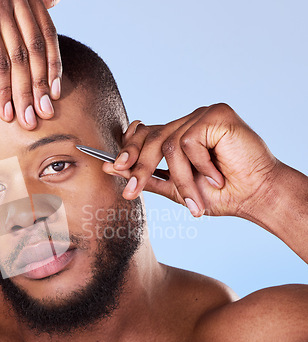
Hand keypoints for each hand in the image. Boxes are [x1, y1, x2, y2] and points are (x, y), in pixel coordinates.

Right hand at [0, 0, 61, 128]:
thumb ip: (25, 12)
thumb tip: (56, 1)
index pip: (47, 36)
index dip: (54, 67)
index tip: (56, 95)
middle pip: (35, 50)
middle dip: (41, 87)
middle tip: (45, 114)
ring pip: (19, 61)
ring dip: (24, 96)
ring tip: (27, 120)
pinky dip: (4, 93)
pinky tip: (6, 112)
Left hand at [103, 103, 278, 218]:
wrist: (255, 196)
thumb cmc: (219, 194)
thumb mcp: (175, 188)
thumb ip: (146, 177)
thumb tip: (112, 169)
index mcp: (177, 135)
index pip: (143, 135)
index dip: (128, 149)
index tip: (112, 168)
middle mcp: (187, 122)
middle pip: (151, 138)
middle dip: (139, 167)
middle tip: (130, 192)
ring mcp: (201, 115)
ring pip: (170, 145)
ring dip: (181, 179)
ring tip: (194, 201)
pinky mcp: (216, 114)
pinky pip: (190, 141)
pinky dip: (200, 165)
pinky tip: (216, 177)